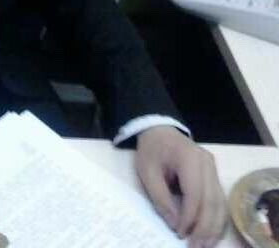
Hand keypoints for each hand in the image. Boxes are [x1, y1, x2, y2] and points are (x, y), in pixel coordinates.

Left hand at [136, 126, 226, 247]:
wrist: (159, 131)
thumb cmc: (151, 150)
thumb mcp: (147, 172)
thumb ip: (160, 197)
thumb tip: (174, 224)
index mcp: (188, 157)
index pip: (195, 193)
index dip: (189, 216)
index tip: (180, 233)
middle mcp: (207, 163)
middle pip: (211, 200)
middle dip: (204, 227)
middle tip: (195, 246)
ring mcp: (213, 168)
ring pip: (220, 203)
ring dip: (214, 227)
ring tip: (204, 245)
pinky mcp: (214, 175)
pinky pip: (220, 200)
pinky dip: (217, 219)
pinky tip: (211, 233)